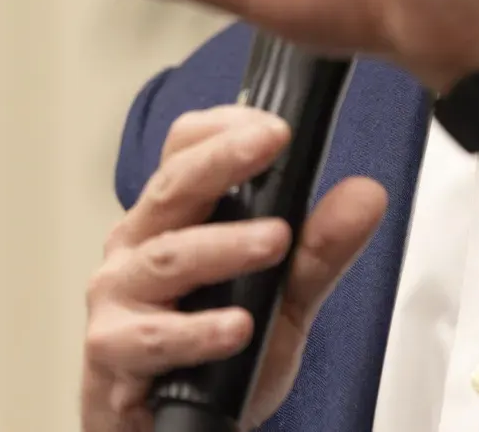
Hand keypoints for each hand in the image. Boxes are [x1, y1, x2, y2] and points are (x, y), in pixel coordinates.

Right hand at [81, 105, 387, 431]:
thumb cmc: (213, 355)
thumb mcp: (283, 299)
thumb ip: (321, 249)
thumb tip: (366, 195)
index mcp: (173, 217)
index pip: (186, 148)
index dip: (226, 127)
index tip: (277, 124)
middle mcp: (138, 245)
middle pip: (174, 186)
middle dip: (223, 159)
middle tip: (270, 143)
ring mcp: (119, 297)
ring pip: (167, 256)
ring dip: (224, 246)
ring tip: (275, 241)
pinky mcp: (112, 352)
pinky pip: (154, 337)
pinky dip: (198, 332)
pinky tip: (237, 328)